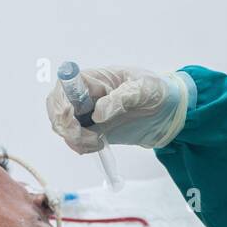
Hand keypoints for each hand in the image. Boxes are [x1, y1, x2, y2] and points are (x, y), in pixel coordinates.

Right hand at [46, 66, 195, 152]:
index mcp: (94, 79)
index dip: (59, 102)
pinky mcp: (93, 130)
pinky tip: (99, 145)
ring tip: (97, 143)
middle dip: (64, 126)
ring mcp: (87, 113)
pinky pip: (75, 140)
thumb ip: (121, 98)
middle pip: (56, 108)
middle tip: (86, 138)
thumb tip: (97, 113)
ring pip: (63, 127)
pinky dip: (80, 146)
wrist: (170, 111)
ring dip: (74, 139)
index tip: (69, 117)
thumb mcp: (144, 89)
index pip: (64, 87)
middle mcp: (86, 95)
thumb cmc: (157, 90)